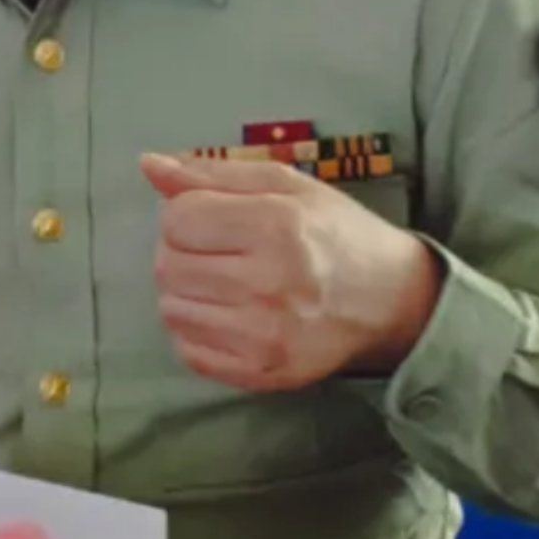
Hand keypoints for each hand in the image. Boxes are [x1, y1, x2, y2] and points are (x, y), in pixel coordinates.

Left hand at [141, 152, 442, 391]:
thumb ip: (212, 174)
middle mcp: (269, 284)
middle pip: (167, 266)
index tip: (214, 219)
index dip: (185, 214)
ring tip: (226, 283)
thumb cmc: (334, 233)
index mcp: (276, 227)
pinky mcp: (261, 373)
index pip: (177, 220)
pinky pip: (188, 351)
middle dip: (182, 253)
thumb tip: (148, 165)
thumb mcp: (285, 186)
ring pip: (171, 310)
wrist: (390, 299)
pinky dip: (198, 331)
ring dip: (187, 293)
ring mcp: (264, 336)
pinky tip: (230, 315)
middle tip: (220, 252)